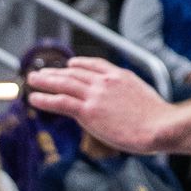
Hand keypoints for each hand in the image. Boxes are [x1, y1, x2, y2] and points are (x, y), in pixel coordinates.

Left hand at [27, 57, 172, 154]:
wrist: (159, 126)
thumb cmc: (157, 118)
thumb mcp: (144, 96)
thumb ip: (129, 95)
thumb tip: (125, 104)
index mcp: (120, 75)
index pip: (95, 64)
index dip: (79, 64)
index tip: (69, 65)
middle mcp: (105, 81)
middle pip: (74, 73)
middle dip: (55, 72)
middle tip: (41, 72)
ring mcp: (96, 95)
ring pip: (64, 84)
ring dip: (45, 81)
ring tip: (32, 80)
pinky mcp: (88, 111)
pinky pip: (61, 102)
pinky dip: (45, 99)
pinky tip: (34, 99)